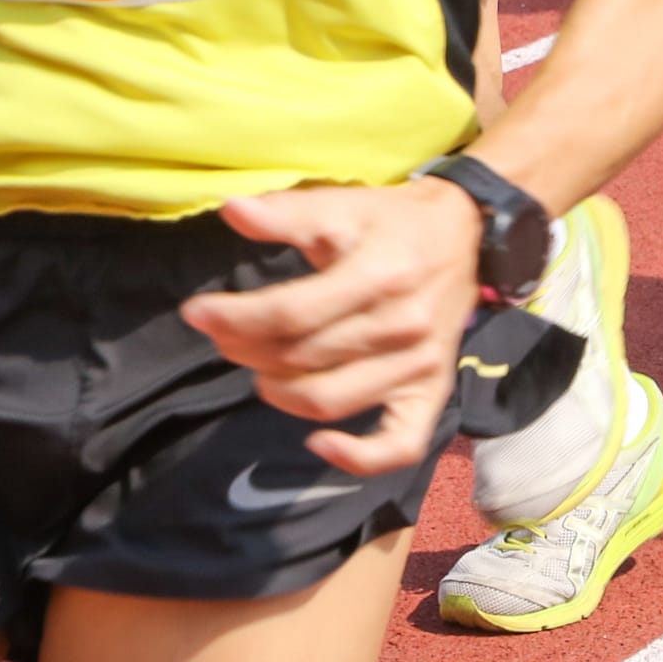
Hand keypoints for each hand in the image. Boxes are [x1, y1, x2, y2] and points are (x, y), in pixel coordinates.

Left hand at [185, 180, 484, 478]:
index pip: (290, 314)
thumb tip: (230, 211)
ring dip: (278, 391)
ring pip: (329, 401)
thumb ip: (286, 212)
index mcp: (379, 274)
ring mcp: (418, 365)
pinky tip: (320, 445)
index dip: (234, 318)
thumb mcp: (342, 204)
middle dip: (246, 349)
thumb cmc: (391, 221)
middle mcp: (401, 326)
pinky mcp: (432, 391)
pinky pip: (399, 444)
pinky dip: (358, 457)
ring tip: (260, 368)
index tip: (196, 313)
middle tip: (225, 335)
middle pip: (301, 359)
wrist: (466, 233)